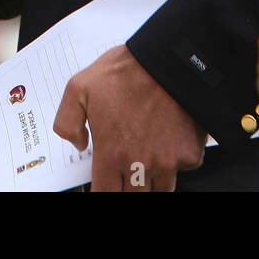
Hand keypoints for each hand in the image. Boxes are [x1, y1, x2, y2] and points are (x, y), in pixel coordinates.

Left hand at [52, 45, 205, 189]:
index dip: (105, 192)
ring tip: (146, 157)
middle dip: (128, 186)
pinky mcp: (190, 155)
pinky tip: (168, 140)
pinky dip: (176, 161)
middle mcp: (140, 164)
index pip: (106, 195)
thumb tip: (78, 144)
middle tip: (126, 168)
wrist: (168, 61)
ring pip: (160, 190)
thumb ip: (68, 122)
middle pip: (134, 196)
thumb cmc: (125, 72)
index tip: (106, 185)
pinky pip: (182, 169)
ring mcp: (168, 163)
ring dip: (151, 180)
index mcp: (112, 153)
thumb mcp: (79, 88)